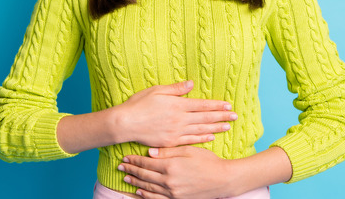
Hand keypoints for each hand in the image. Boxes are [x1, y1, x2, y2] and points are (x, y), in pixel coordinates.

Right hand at [114, 80, 236, 147]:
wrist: (125, 124)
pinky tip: (211, 137)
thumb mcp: (157, 90)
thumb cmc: (139, 104)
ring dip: (216, 127)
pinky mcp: (171, 142)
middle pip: (205, 118)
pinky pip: (190, 141)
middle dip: (222, 116)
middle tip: (235, 116)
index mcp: (177, 105)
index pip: (202, 105)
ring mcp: (176, 132)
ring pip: (201, 130)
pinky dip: (202, 139)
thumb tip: (191, 84)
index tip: (228, 105)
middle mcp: (180, 119)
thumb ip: (175, 89)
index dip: (216, 105)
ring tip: (228, 126)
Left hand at [118, 146, 233, 198]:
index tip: (125, 157)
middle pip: (144, 175)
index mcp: (171, 166)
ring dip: (136, 182)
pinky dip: (146, 195)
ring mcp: (172, 192)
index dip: (134, 160)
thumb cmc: (208, 162)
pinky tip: (140, 192)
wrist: (223, 180)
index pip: (147, 162)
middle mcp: (169, 181)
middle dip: (131, 170)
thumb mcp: (189, 151)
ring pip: (148, 187)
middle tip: (121, 167)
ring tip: (126, 178)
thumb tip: (150, 151)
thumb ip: (168, 151)